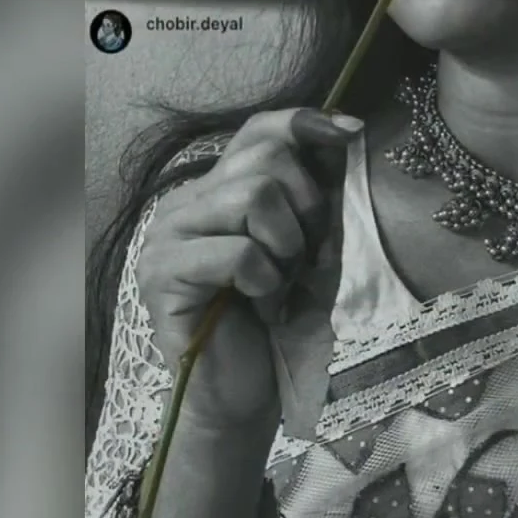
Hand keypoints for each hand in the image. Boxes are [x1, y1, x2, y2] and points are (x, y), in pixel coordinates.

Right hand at [135, 108, 361, 432]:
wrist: (246, 393)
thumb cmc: (279, 319)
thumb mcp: (304, 243)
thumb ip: (310, 193)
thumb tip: (346, 132)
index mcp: (217, 190)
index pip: (258, 130)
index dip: (306, 124)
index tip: (354, 132)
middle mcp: (185, 203)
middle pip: (265, 160)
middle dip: (307, 206)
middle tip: (308, 256)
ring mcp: (167, 237)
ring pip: (252, 196)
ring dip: (286, 245)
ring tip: (281, 280)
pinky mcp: (162, 274)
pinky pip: (239, 252)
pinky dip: (266, 279)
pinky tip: (260, 303)